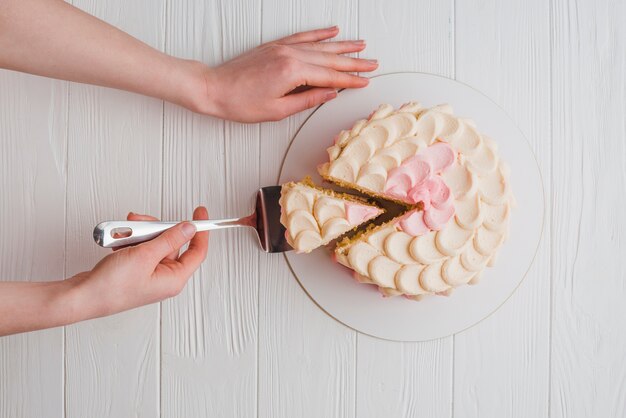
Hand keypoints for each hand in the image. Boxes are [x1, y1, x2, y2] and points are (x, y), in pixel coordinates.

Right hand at [67, 207, 208, 319]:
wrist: (82, 296)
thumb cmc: (112, 286)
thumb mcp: (146, 256)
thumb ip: (170, 239)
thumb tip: (189, 228)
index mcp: (174, 279)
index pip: (197, 251)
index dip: (201, 230)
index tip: (200, 212)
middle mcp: (164, 278)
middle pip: (172, 242)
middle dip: (155, 228)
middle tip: (141, 222)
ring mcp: (149, 274)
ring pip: (153, 242)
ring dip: (139, 233)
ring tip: (123, 232)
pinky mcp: (135, 270)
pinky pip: (139, 248)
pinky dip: (129, 240)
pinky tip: (117, 241)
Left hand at [186, 26, 377, 121]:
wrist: (214, 89)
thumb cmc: (240, 103)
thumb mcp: (277, 110)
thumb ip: (307, 100)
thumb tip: (330, 94)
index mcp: (292, 73)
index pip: (329, 77)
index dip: (350, 80)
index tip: (365, 81)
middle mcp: (289, 55)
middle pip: (329, 59)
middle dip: (353, 62)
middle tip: (373, 64)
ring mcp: (282, 47)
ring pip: (320, 45)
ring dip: (342, 46)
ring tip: (361, 46)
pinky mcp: (275, 45)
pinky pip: (303, 36)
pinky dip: (319, 33)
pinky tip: (332, 31)